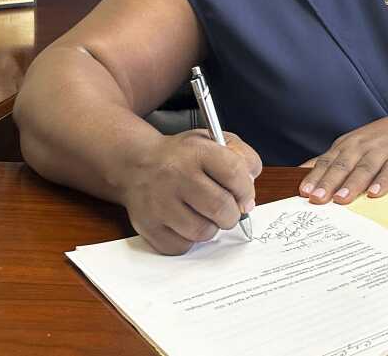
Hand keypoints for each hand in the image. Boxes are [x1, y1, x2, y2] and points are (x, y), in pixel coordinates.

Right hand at [120, 129, 261, 254]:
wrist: (137, 163)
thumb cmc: (183, 156)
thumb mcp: (214, 141)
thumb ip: (242, 157)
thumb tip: (250, 190)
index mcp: (196, 151)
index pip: (234, 172)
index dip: (246, 190)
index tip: (246, 198)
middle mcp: (175, 174)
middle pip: (221, 207)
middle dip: (232, 214)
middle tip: (228, 211)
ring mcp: (159, 202)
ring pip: (202, 231)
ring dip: (211, 227)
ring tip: (204, 215)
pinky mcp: (148, 225)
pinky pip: (181, 246)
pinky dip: (189, 239)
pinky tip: (184, 223)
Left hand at [298, 115, 387, 204]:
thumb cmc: (377, 141)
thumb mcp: (351, 145)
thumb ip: (330, 160)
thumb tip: (302, 173)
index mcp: (348, 145)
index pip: (328, 161)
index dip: (316, 176)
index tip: (304, 192)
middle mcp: (363, 146)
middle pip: (343, 165)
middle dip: (329, 182)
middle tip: (318, 198)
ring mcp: (383, 151)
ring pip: (365, 168)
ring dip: (352, 184)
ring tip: (341, 199)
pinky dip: (383, 182)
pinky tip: (374, 193)